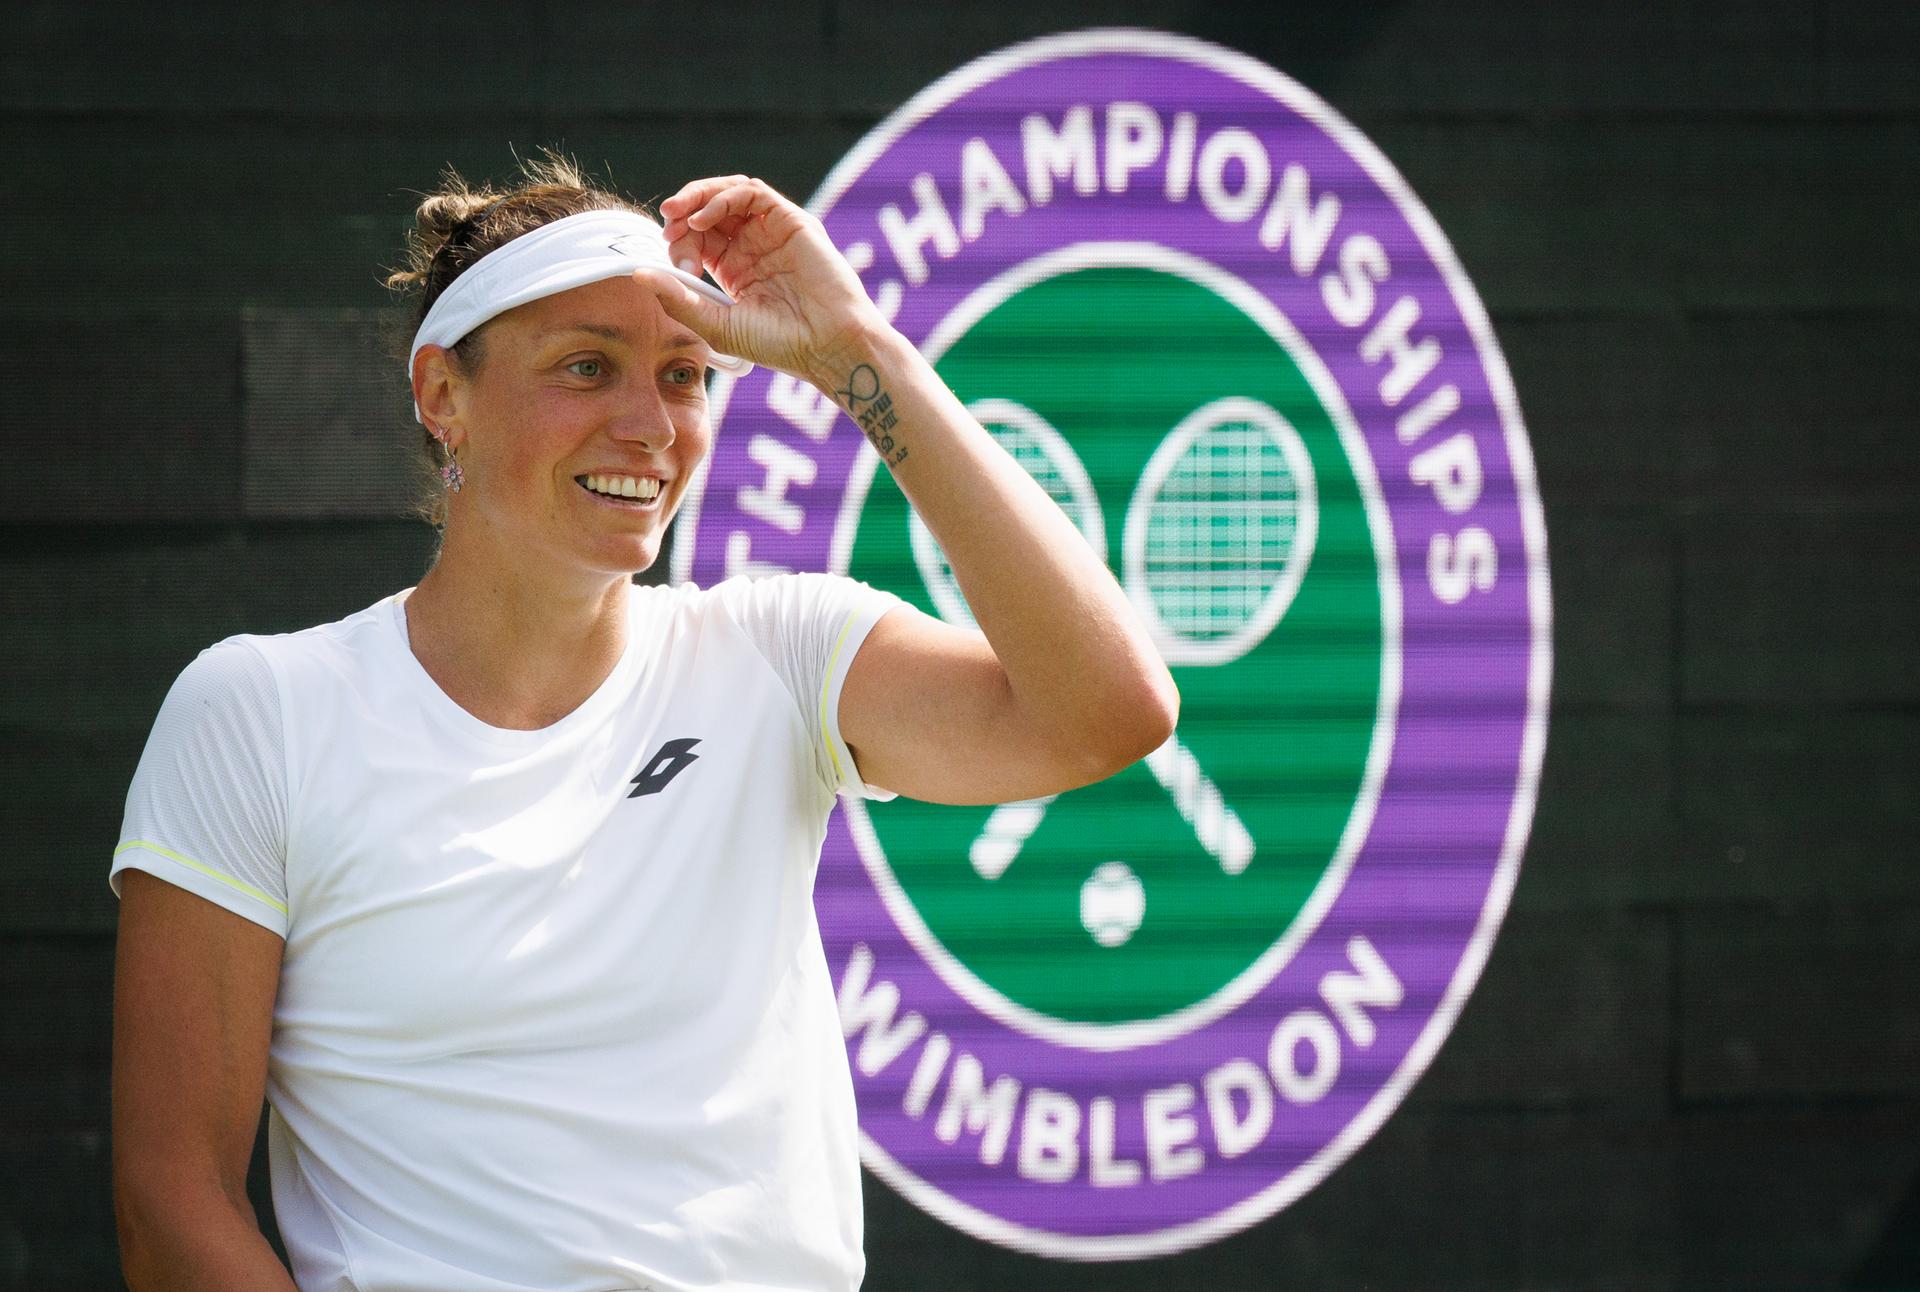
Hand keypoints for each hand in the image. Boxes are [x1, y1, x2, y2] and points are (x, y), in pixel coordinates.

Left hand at [649, 175, 884, 383]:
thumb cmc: (779, 344)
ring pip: (728, 194)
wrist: (828, 345)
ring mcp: (772, 232)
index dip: (679, 244)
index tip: (678, 267)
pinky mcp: (791, 221)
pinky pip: (751, 193)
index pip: (697, 239)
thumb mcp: (717, 325)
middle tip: (667, 226)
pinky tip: (705, 217)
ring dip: (697, 196)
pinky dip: (723, 197)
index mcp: (735, 270)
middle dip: (681, 214)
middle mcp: (752, 247)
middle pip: (708, 212)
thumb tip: (637, 273)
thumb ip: (679, 299)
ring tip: (677, 212)